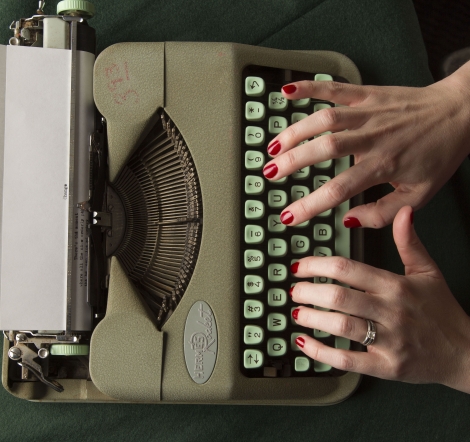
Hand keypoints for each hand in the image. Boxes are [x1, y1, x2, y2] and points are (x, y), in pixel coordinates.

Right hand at [263, 61, 469, 227]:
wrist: (460, 112)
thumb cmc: (439, 154)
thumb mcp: (418, 195)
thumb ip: (382, 213)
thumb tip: (349, 220)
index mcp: (383, 165)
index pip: (338, 190)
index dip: (309, 205)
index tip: (288, 216)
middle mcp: (372, 137)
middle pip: (324, 149)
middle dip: (291, 163)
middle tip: (269, 174)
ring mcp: (368, 112)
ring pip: (325, 119)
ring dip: (294, 131)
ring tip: (273, 146)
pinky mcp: (368, 93)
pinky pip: (336, 87)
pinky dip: (311, 87)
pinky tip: (288, 91)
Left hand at [290, 206, 469, 392]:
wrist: (464, 353)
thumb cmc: (442, 311)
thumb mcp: (428, 271)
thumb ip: (409, 242)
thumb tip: (404, 212)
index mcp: (396, 285)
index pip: (348, 269)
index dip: (317, 265)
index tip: (301, 266)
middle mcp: (390, 311)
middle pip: (339, 296)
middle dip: (308, 292)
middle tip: (295, 290)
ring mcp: (388, 341)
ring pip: (341, 326)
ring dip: (312, 318)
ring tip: (296, 312)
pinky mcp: (386, 367)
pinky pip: (347, 361)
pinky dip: (321, 352)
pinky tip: (304, 342)